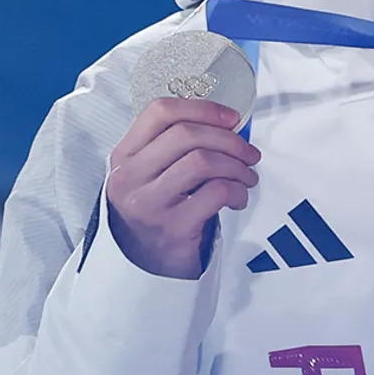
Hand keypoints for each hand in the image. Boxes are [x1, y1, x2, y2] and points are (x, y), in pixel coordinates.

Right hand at [106, 98, 259, 279]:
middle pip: (186, 134)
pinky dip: (237, 190)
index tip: (231, 118)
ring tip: (246, 177)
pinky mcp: (172, 228)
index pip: (159, 112)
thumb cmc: (156, 209)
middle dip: (228, 139)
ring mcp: (149, 203)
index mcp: (125, 155)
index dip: (202, 108)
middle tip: (248, 153)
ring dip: (236, 165)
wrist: (144, 265)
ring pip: (202, 161)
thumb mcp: (150, 173)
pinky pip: (216, 192)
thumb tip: (228, 124)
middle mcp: (130, 177)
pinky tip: (238, 198)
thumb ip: (174, 146)